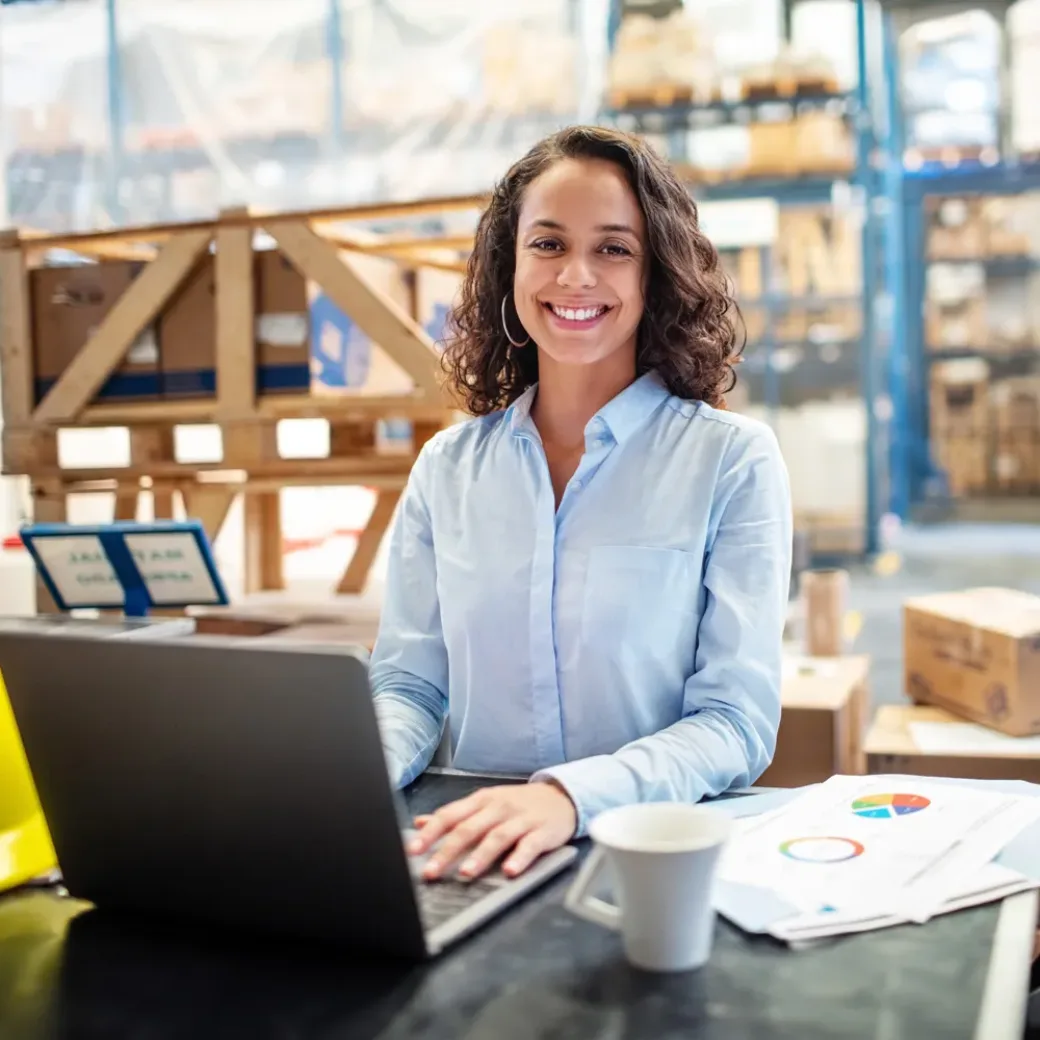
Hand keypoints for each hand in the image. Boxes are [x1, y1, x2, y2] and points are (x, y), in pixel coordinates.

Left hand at [408, 782, 577, 880]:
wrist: (561, 796)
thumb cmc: (518, 804)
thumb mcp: (484, 804)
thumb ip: (455, 815)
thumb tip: (421, 822)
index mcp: (481, 801)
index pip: (450, 815)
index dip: (430, 833)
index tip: (412, 850)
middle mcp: (498, 807)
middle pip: (469, 828)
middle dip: (447, 851)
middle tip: (431, 871)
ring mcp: (521, 819)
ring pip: (497, 837)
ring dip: (481, 856)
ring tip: (466, 873)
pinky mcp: (542, 831)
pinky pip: (530, 845)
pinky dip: (519, 858)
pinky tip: (510, 871)